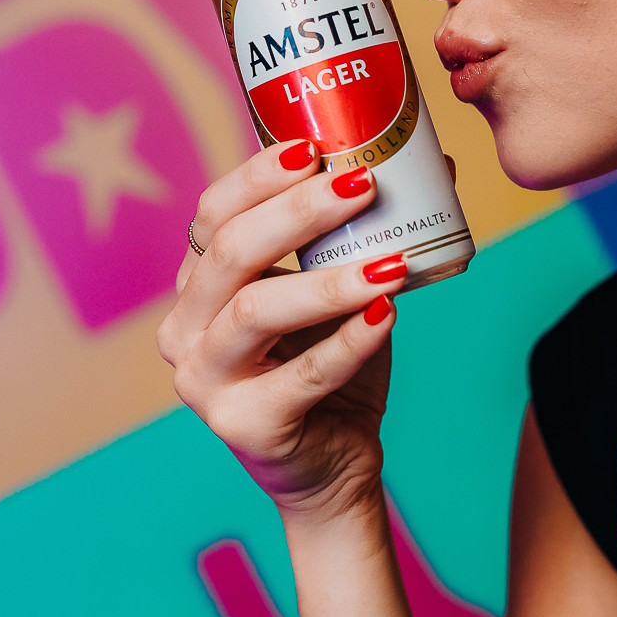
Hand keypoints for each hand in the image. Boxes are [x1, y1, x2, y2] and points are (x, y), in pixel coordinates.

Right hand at [157, 141, 408, 522]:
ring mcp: (205, 381)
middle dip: (298, 212)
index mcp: (198, 287)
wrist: (332, 468)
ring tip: (390, 263)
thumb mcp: (339, 293)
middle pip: (231, 254)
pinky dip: (350, 342)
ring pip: (257, 313)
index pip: (214, 214)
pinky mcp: (242, 425)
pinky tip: (387, 315)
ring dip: (328, 281)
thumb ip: (363, 235)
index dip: (258, 176)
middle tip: (361, 186)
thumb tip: (432, 163)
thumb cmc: (330, 369)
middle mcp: (184, 331)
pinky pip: (301, 375)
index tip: (314, 148)